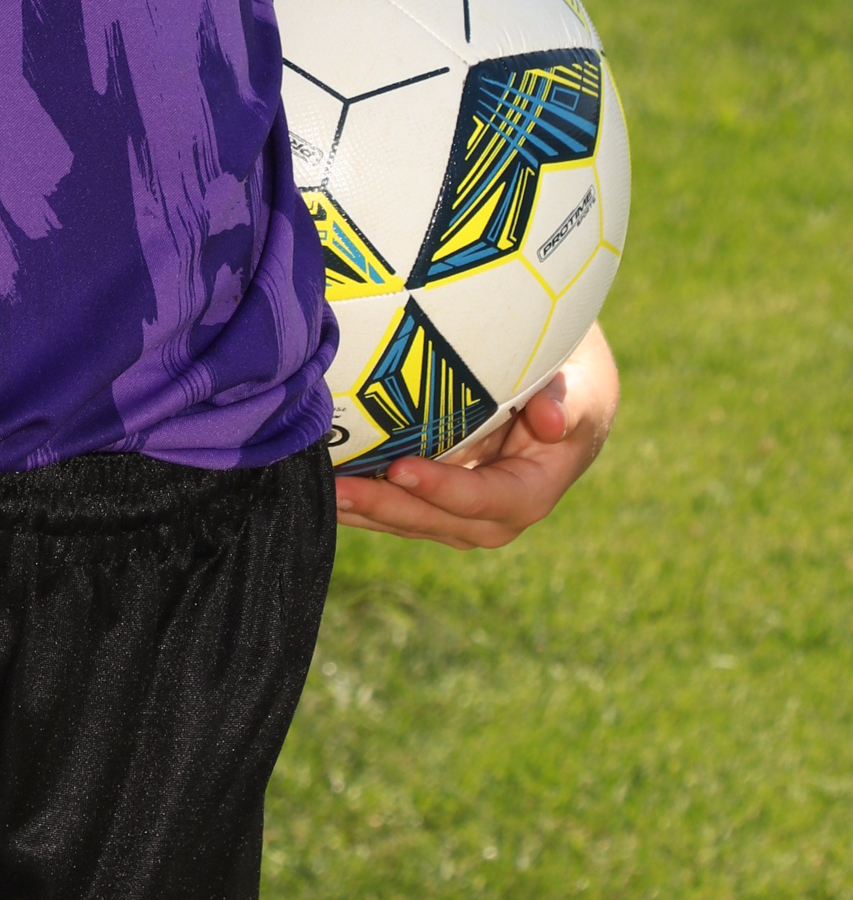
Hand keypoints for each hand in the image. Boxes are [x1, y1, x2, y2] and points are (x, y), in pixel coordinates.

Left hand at [334, 321, 619, 550]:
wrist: (559, 386)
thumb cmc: (570, 378)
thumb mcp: (580, 383)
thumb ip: (565, 401)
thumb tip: (550, 421)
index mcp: (533, 490)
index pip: (488, 500)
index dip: (445, 489)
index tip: (402, 468)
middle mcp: (495, 512)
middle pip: (439, 521)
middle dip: (388, 508)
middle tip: (339, 490)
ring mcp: (461, 508)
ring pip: (411, 519)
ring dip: (366, 511)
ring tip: (320, 490)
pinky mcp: (435, 496)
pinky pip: (398, 505)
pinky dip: (364, 499)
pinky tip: (323, 484)